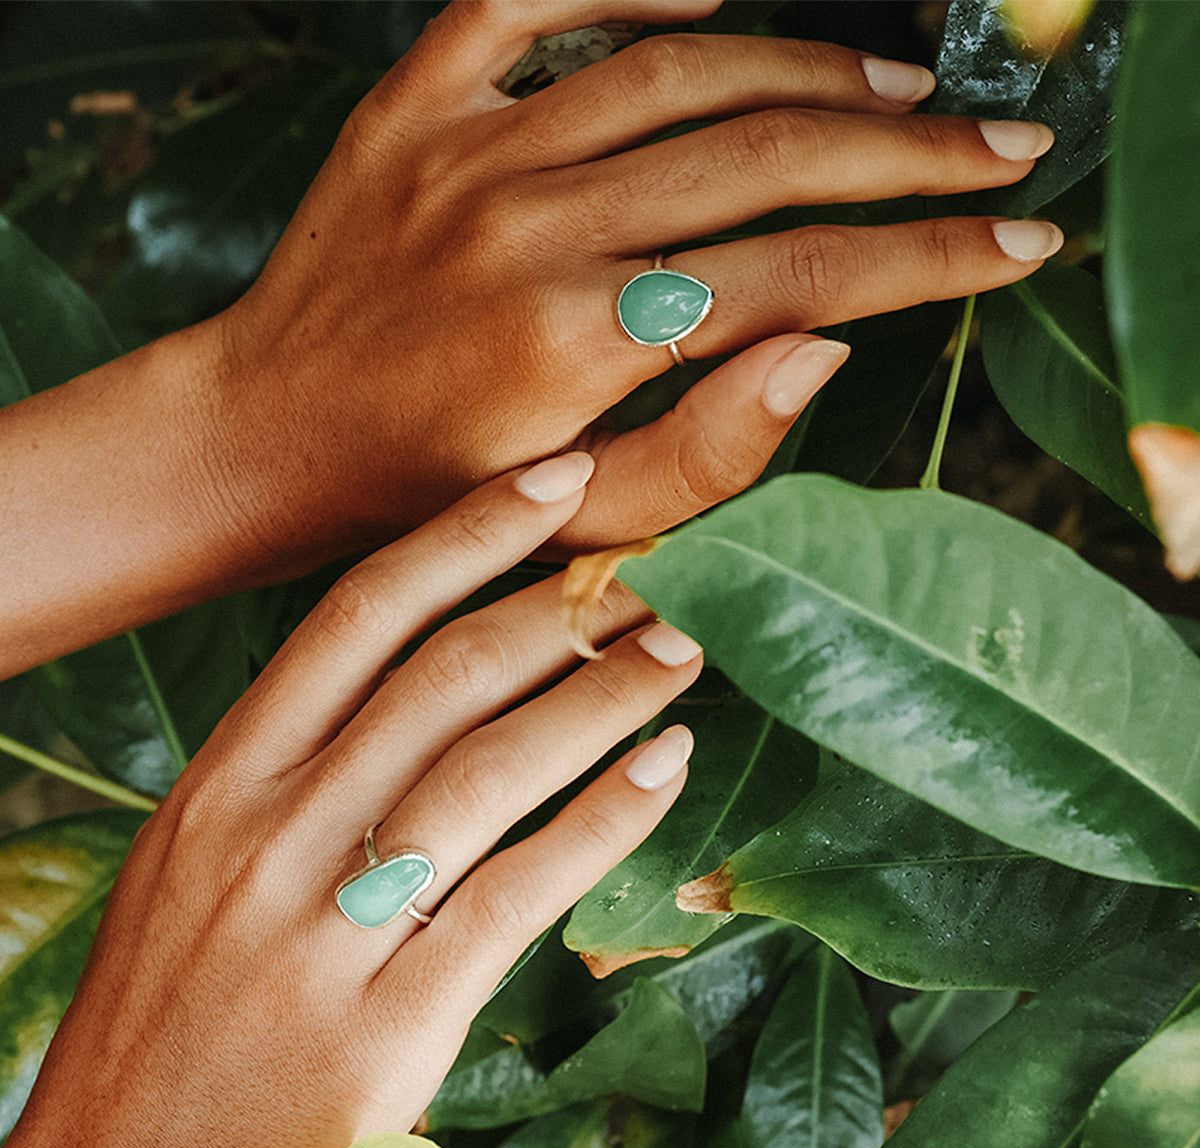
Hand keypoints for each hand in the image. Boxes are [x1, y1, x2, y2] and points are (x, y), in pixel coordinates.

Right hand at [0, 453, 702, 1147]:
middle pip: (444, 678)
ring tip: (680, 655)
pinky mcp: (385, 1027)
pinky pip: (517, 894)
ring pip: (491, 769)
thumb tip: (425, 692)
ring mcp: (325, 931)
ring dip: (603, 700)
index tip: (555, 481)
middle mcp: (271, 835)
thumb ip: (299, 776)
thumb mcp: (203, 867)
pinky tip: (663, 773)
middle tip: (656, 569)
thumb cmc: (172, 1015)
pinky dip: (602, 823)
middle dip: (563, 611)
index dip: (465, 534)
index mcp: (223, 782)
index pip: (357, 615)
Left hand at [211, 0, 1058, 552]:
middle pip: (763, 156)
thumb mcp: (581, 524)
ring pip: (678, 71)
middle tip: (1002, 144)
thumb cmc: (431, 497)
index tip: (1019, 237)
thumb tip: (828, 350)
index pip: (801, 276)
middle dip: (908, 149)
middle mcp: (531, 226)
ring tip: (902, 80)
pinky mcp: (412, 108)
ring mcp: (467, 150)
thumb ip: (710, 454)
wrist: (274, 435)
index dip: (929, 255)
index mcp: (579, 342)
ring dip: (808, 67)